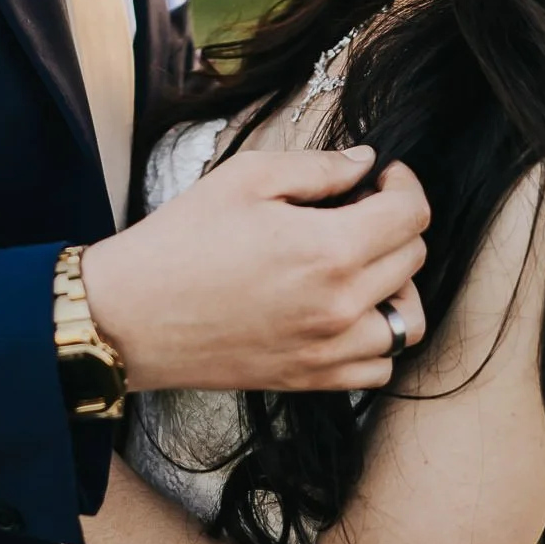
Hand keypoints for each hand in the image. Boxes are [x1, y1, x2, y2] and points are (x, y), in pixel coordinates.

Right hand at [83, 148, 428, 395]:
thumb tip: (365, 164)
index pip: (411, 215)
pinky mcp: (311, 380)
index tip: (381, 175)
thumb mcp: (246, 178)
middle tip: (355, 208)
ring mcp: (329, 351)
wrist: (130, 316)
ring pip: (408, 319)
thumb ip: (318, 167)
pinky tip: (346, 310)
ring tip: (360, 264)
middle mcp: (341, 307)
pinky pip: (379, 365)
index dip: (403, 183)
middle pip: (414, 258)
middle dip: (395, 223)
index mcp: (329, 250)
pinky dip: (377, 337)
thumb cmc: (181, 241)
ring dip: (397, 285)